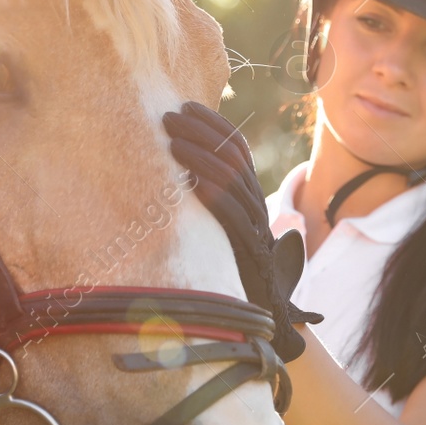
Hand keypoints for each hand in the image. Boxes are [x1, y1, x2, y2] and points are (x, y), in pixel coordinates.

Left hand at [162, 101, 321, 362]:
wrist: (252, 320)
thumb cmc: (223, 270)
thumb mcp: (210, 227)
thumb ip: (202, 199)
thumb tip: (168, 170)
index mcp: (250, 194)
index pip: (237, 146)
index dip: (214, 122)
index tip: (185, 105)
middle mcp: (257, 206)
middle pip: (234, 156)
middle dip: (201, 131)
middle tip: (168, 117)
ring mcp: (255, 228)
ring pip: (233, 180)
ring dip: (200, 156)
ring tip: (171, 141)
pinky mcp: (250, 252)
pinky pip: (234, 217)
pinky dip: (214, 195)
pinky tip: (191, 180)